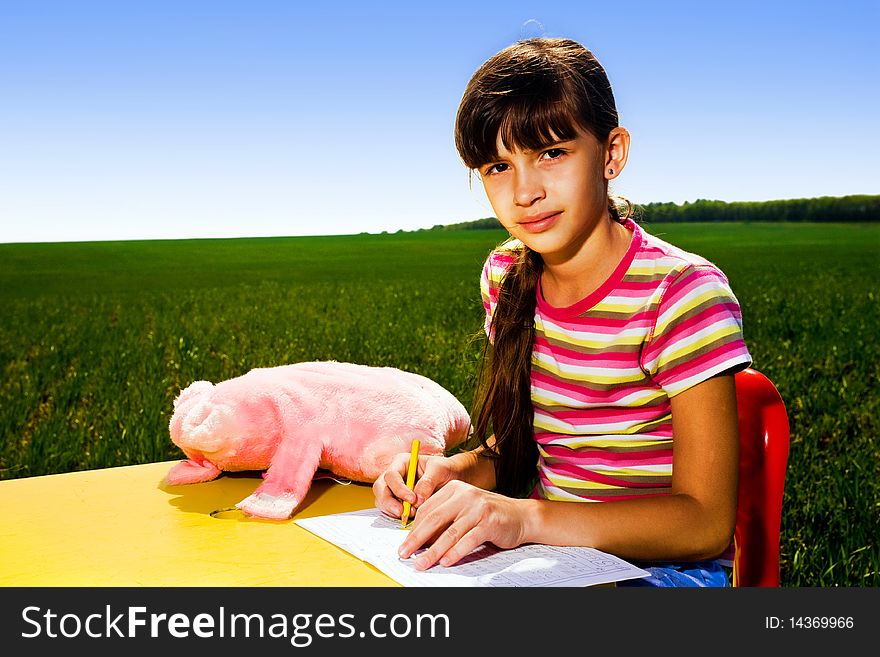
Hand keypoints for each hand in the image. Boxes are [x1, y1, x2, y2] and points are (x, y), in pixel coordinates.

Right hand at [372, 453, 460, 520]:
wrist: (450, 479)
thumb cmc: (444, 470)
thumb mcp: (439, 470)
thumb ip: (428, 482)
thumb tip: (418, 499)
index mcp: (401, 462)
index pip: (391, 475)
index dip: (398, 488)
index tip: (412, 499)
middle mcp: (394, 475)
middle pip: (380, 488)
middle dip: (388, 502)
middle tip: (402, 512)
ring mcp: (393, 489)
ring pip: (382, 501)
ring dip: (393, 511)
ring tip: (410, 515)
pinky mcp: (397, 502)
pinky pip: (390, 510)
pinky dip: (396, 516)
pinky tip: (408, 518)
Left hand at [397, 479, 528, 569]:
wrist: (521, 516)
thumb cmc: (488, 515)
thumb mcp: (464, 509)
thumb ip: (445, 518)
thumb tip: (419, 538)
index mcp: (454, 488)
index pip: (427, 508)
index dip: (414, 528)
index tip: (405, 543)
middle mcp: (465, 495)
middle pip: (434, 519)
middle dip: (416, 539)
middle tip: (404, 553)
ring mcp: (478, 508)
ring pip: (449, 533)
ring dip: (433, 551)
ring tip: (421, 563)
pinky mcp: (489, 523)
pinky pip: (468, 540)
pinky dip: (455, 552)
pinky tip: (445, 562)